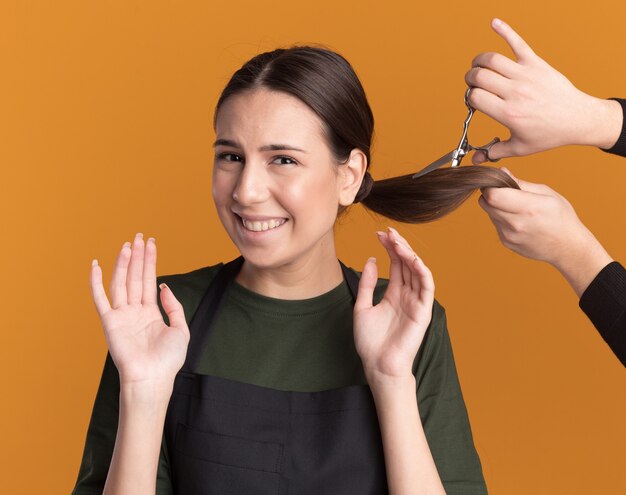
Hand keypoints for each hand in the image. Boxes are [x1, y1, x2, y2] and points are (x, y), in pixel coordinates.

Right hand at [90, 233, 189, 386]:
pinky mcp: (109, 322)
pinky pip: (100, 298)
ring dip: (124, 263)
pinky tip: (97, 265)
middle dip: (138, 256)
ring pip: (121, 283)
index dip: (150, 261)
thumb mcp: (180, 329)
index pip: (149, 280)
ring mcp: (121, 316)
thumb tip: (163, 286)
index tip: (151, 243)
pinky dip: (97, 282)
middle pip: (135, 277)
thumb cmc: (168, 360)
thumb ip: (173, 307)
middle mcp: (135, 311)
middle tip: (139, 236)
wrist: (153, 378)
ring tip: (128, 245)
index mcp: (151, 313)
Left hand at [353, 227, 434, 380]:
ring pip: (417, 272)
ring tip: (397, 241)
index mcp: (394, 294)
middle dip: (399, 246)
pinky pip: (427, 287)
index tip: (379, 234)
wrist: (378, 366)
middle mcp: (407, 295)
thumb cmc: (370, 342)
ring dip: (409, 254)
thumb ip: (368, 284)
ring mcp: (416, 303)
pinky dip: (422, 271)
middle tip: (388, 232)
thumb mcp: (362, 307)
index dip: (389, 248)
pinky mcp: (423, 312)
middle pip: (407, 264)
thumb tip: (372, 259)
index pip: (396, 264)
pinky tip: (412, 258)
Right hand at [465, 18, 621, 162]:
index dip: (470, 99)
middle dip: (470, 80)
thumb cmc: (548, 135)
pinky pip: (518, 42)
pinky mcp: (536, 63)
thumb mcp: (520, 148)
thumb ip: (495, 152)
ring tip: (479, 67)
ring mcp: (527, 75)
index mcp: (509, 114)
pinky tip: (494, 23)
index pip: (476, 97)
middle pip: (479, 76)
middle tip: (474, 85)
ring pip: (492, 59)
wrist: (577, 118)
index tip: (475, 103)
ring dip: (478, 61)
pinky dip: (505, 30)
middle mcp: (516, 92)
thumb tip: (475, 160)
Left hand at [479, 168, 612, 295]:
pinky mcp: (506, 242)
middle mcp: (516, 224)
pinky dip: (501, 218)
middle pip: (486, 203)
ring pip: (489, 213)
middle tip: (506, 192)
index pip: (492, 195)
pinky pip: (495, 224)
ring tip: (516, 207)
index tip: (498, 183)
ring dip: (497, 207)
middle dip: (491, 194)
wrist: (567, 247)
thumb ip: (521, 183)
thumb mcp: (546, 194)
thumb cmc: (561, 217)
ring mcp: (509, 235)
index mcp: (529, 208)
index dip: (491, 186)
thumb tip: (502, 172)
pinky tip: (518, 220)